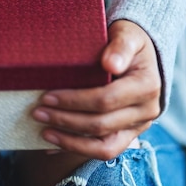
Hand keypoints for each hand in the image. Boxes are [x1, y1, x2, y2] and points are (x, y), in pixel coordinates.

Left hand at [32, 19, 161, 159]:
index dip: (74, 101)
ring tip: (44, 132)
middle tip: (38, 112)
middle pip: (101, 125)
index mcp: (147, 85)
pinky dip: (77, 149)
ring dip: (70, 142)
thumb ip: (120, 46)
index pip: (106, 99)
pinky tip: (53, 146)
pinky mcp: (128, 136)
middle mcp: (147, 111)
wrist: (139, 55)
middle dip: (66, 120)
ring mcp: (138, 127)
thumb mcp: (127, 34)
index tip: (47, 96)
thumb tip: (110, 64)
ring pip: (104, 147)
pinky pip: (104, 150)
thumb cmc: (127, 41)